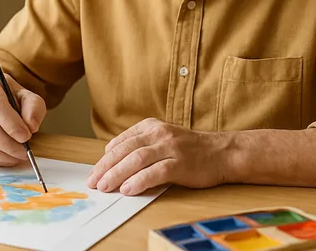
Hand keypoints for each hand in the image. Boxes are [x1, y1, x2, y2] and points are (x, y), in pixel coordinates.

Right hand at [0, 71, 45, 165]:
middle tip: (25, 150)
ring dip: (2, 154)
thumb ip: (33, 108)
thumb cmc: (11, 98)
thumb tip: (31, 127)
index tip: (26, 136)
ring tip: (19, 155)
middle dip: (7, 143)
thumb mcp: (27, 96)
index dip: (11, 123)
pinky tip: (9, 157)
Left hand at [86, 118, 231, 195]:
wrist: (222, 153)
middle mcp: (159, 134)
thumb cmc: (190, 150)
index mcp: (152, 126)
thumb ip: (140, 144)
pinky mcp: (180, 163)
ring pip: (136, 159)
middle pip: (125, 150)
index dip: (105, 158)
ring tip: (105, 186)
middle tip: (94, 181)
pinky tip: (127, 189)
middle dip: (106, 167)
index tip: (95, 171)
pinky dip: (139, 181)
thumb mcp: (163, 138)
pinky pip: (155, 172)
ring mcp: (171, 148)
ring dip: (117, 174)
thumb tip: (112, 155)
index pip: (122, 141)